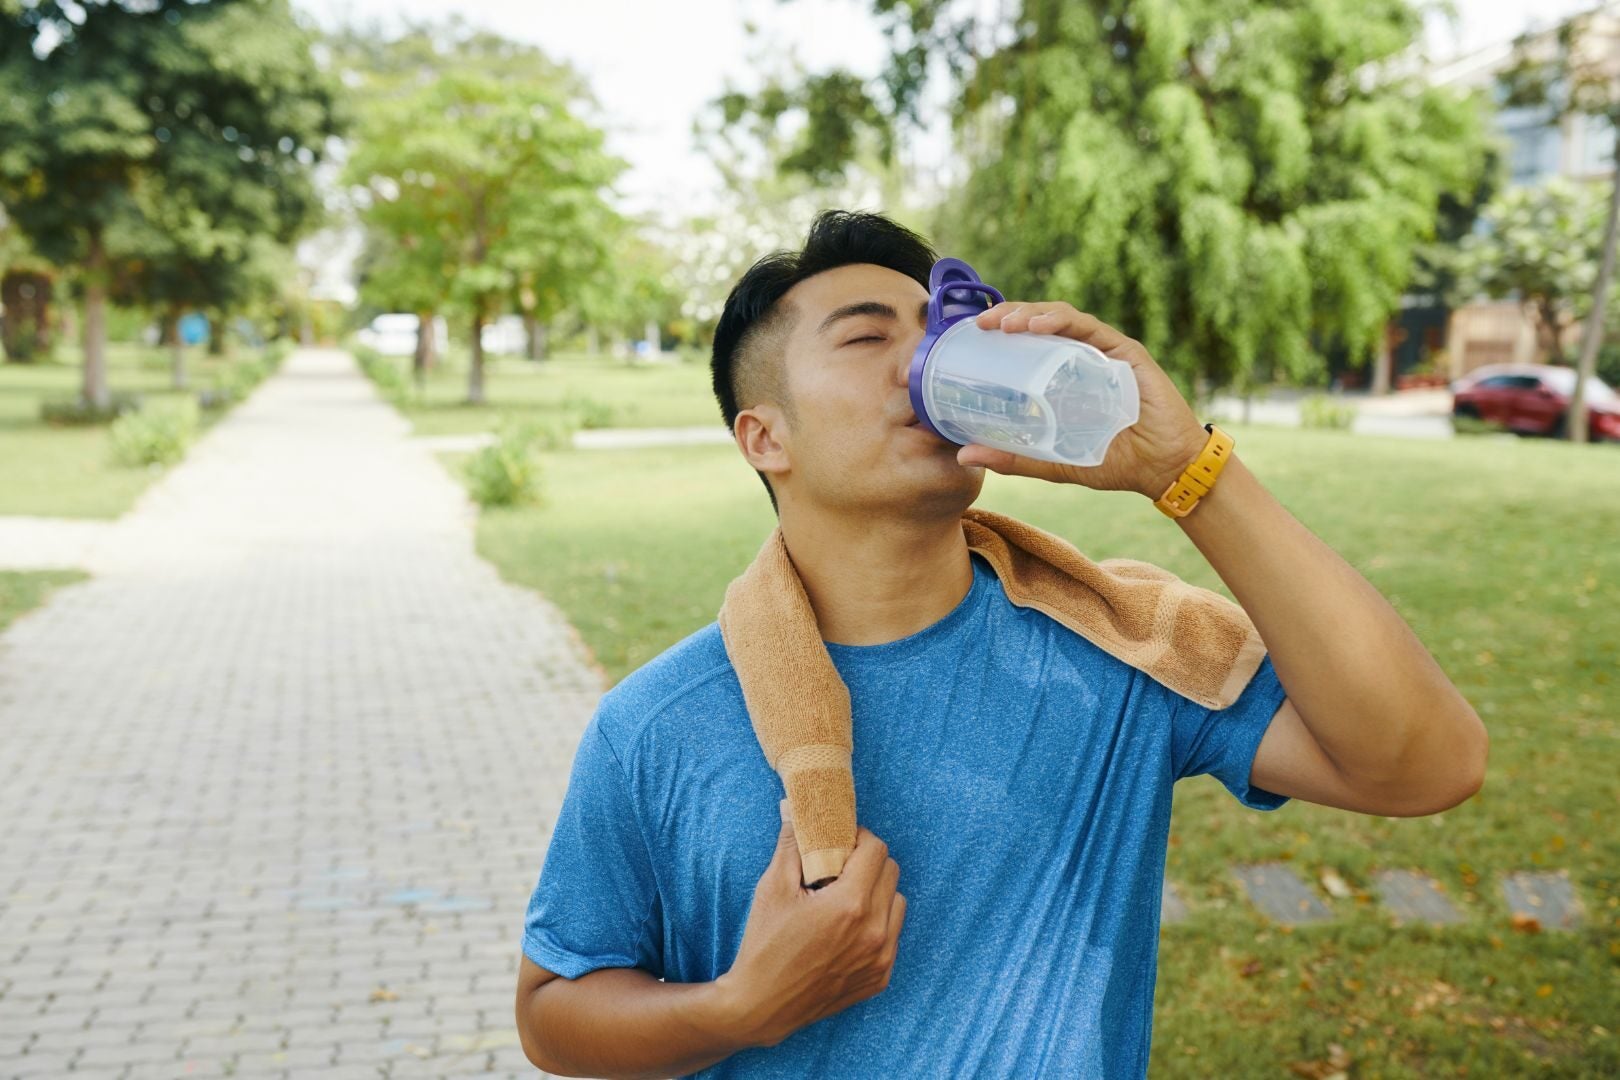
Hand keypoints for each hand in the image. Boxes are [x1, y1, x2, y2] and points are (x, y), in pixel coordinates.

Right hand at [718, 799, 906, 1048]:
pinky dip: (876, 924)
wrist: (761, 1006)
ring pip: (897, 903)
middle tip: (840, 868)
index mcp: (850, 905)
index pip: (877, 850)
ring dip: (877, 892)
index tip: (840, 844)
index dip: (858, 839)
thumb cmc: (764, 945)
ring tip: (845, 898)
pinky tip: (846, 929)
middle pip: (891, 872)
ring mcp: (881, 958)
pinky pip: (893, 935)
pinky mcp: (880, 978)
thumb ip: (791, 844)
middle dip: (868, 862)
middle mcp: (874, 932)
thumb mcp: (772, 888)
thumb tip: (794, 809)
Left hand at [958, 301, 1209, 499]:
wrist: (1164, 468)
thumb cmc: (1114, 462)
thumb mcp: (1054, 462)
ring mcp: (1103, 351)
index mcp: (1064, 376)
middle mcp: (1081, 357)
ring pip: (1060, 317)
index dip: (999, 334)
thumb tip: (965, 455)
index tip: (970, 336)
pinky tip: (1038, 326)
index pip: (1027, 343)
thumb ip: (1015, 458)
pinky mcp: (1124, 351)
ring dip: (1030, 313)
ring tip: (1004, 323)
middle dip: (1007, 315)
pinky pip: (1088, 327)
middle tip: (981, 324)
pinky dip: (1061, 321)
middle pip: (1040, 323)